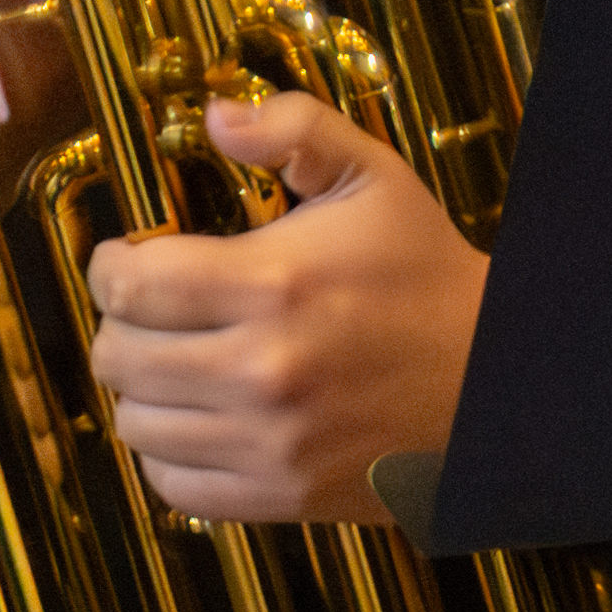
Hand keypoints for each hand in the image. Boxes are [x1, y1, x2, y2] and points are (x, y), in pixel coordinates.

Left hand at [81, 92, 489, 525]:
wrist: (502, 381)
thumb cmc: (428, 278)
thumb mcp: (377, 181)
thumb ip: (297, 130)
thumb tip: (216, 118)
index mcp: (274, 284)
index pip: (128, 285)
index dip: (109, 268)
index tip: (128, 262)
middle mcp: (263, 369)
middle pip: (117, 356)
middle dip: (125, 328)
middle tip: (157, 316)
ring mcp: (271, 440)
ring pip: (136, 422)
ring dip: (145, 393)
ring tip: (178, 369)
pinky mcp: (282, 494)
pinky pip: (173, 485)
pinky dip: (171, 455)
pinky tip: (201, 422)